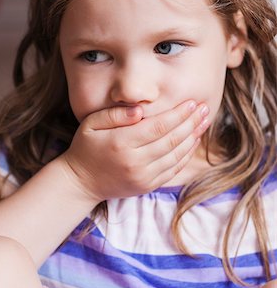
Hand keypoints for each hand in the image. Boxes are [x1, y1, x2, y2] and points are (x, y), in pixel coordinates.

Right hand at [60, 100, 209, 201]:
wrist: (81, 182)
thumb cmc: (86, 148)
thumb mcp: (91, 124)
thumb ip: (115, 114)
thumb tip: (140, 110)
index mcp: (121, 143)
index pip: (159, 126)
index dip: (179, 114)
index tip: (192, 102)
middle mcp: (135, 162)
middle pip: (172, 139)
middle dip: (192, 122)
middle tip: (205, 108)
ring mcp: (143, 177)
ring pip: (177, 155)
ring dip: (193, 137)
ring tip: (204, 122)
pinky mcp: (147, 186)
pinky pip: (173, 169)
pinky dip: (186, 155)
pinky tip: (193, 141)